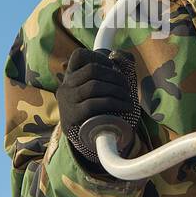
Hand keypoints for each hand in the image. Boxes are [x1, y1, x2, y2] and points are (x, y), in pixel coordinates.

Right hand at [56, 48, 141, 170]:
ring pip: (94, 86)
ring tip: (129, 100)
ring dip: (117, 91)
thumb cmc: (97, 111)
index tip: (114, 67)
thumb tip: (124, 56)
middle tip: (127, 87)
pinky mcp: (71, 116)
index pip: (79, 56)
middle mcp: (66, 86)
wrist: (85, 140)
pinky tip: (125, 107)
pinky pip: (93, 104)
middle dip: (115, 76)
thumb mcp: (98, 90)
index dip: (99, 57)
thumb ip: (111, 71)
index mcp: (71, 76)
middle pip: (92, 69)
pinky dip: (113, 104)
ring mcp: (67, 101)